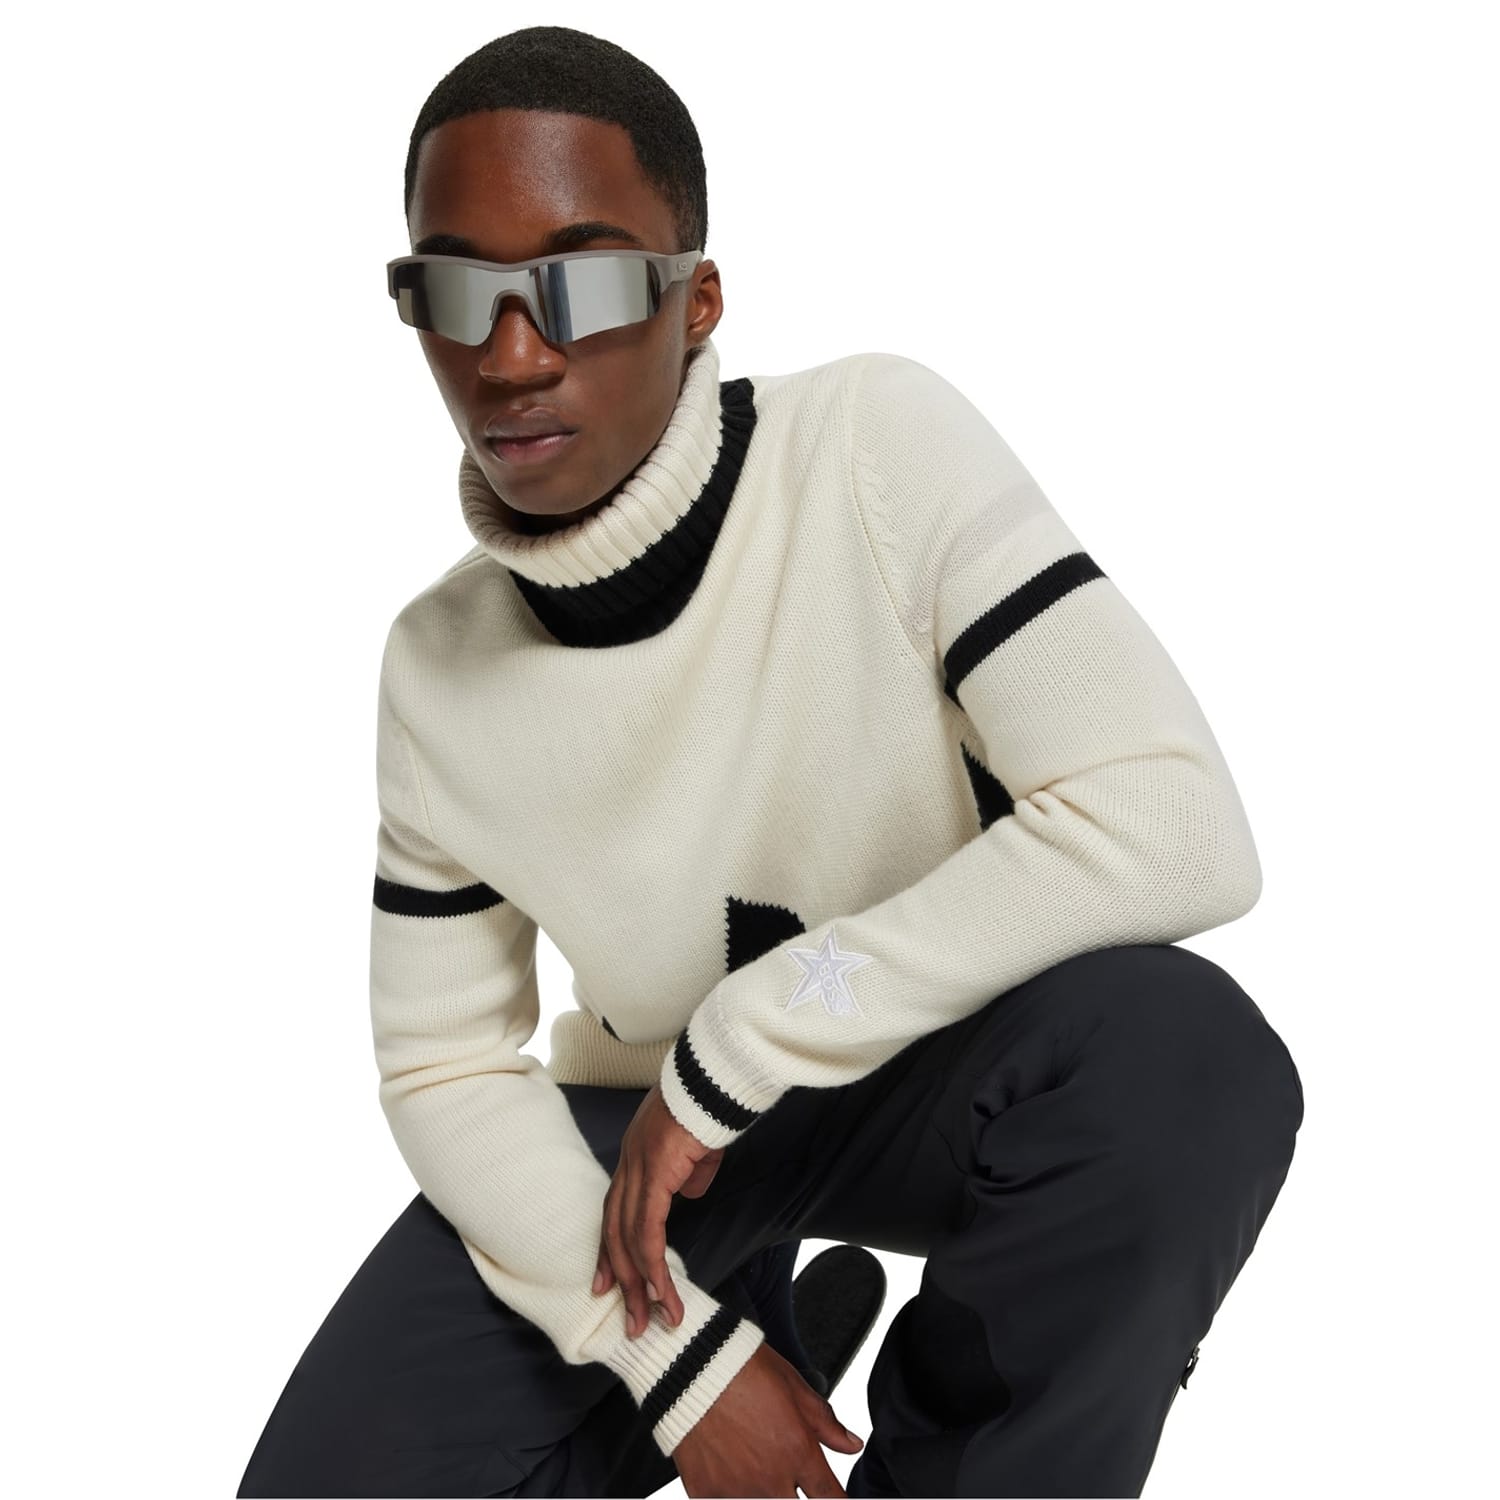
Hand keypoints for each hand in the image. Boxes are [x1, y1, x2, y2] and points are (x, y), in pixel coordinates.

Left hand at [591, 1080, 725, 1337]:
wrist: (715, 1076)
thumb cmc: (711, 1103)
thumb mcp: (698, 1147)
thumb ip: (688, 1173)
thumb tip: (686, 1193)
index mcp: (634, 1155)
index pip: (614, 1211)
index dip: (609, 1250)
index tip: (605, 1284)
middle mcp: (629, 1163)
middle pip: (615, 1231)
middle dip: (622, 1279)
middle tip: (629, 1320)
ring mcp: (639, 1167)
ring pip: (628, 1238)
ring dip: (640, 1283)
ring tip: (650, 1319)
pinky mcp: (656, 1172)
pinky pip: (648, 1229)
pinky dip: (652, 1263)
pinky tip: (661, 1288)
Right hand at [672, 1341, 864, 1497]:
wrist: (689, 1365)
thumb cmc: (741, 1367)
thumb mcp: (792, 1386)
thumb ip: (824, 1422)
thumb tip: (851, 1444)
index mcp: (797, 1452)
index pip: (830, 1498)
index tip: (834, 1497)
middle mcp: (770, 1478)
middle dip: (794, 1494)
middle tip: (784, 1473)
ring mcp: (737, 1490)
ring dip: (763, 1492)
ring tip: (752, 1462)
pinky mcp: (706, 1492)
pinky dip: (730, 1493)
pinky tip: (728, 1471)